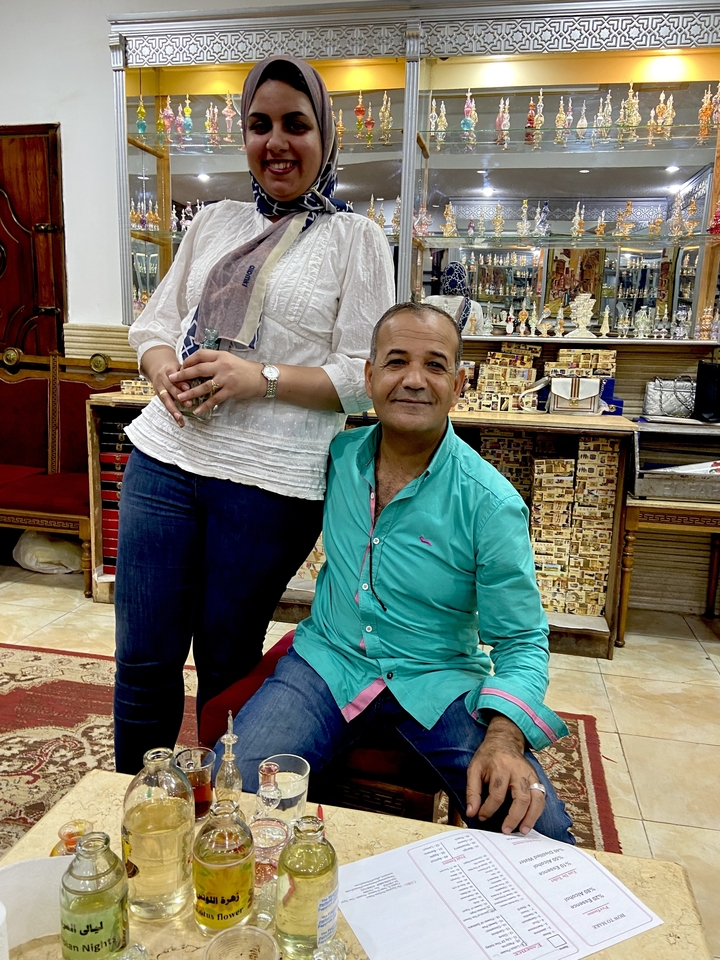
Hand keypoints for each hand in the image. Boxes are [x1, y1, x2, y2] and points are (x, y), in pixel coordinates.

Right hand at [141, 345, 190, 426]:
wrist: (158, 366)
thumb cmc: (174, 368)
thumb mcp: (180, 366)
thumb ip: (189, 372)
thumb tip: (203, 378)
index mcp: (169, 370)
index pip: (175, 376)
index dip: (180, 383)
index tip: (187, 387)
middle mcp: (162, 379)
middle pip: (170, 388)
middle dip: (179, 396)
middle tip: (189, 403)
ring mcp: (159, 388)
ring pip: (165, 399)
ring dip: (173, 409)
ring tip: (180, 418)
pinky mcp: (159, 396)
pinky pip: (165, 405)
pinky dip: (173, 414)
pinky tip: (179, 421)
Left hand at [169, 350, 264, 416]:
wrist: (261, 378)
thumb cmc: (244, 369)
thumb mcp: (229, 360)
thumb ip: (215, 362)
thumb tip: (198, 367)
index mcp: (221, 356)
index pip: (200, 355)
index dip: (188, 361)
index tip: (181, 367)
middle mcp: (222, 366)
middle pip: (198, 369)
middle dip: (183, 375)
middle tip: (172, 379)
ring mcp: (226, 379)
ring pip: (204, 386)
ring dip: (190, 393)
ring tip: (180, 398)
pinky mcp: (230, 391)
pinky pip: (214, 399)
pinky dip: (205, 406)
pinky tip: (197, 410)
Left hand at [466, 715, 544, 835]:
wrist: (505, 741)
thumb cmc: (488, 757)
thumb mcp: (474, 769)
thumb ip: (472, 791)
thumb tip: (471, 812)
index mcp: (501, 767)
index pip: (497, 794)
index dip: (489, 809)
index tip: (482, 817)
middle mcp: (518, 771)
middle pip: (521, 797)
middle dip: (514, 817)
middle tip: (506, 830)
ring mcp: (530, 775)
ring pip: (536, 799)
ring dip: (531, 817)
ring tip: (523, 831)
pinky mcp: (537, 778)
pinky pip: (542, 797)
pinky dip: (538, 811)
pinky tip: (530, 821)